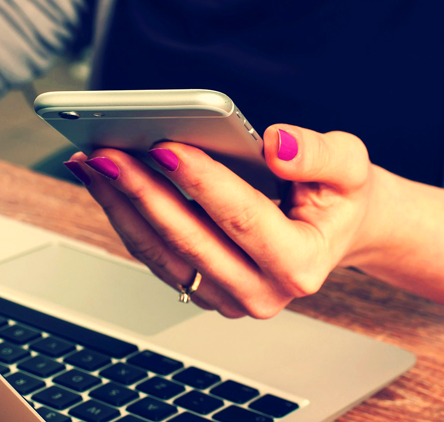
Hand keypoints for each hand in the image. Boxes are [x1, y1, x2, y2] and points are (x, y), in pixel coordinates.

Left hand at [65, 125, 374, 318]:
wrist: (333, 231)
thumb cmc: (338, 197)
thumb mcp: (350, 166)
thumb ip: (319, 154)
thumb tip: (275, 145)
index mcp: (301, 265)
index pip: (241, 218)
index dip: (201, 181)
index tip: (164, 145)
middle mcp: (261, 292)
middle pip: (188, 240)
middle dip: (142, 192)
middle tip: (106, 153)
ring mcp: (227, 298)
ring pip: (160, 252)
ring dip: (121, 205)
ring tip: (93, 163)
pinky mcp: (202, 289)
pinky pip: (154, 255)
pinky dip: (126, 216)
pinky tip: (105, 183)